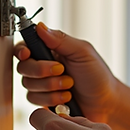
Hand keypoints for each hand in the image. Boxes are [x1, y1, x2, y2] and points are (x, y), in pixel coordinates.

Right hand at [14, 24, 129, 129]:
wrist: (106, 103)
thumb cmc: (98, 76)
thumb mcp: (82, 53)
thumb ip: (60, 40)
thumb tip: (40, 26)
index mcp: (51, 50)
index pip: (26, 46)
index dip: (22, 50)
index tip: (27, 54)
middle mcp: (44, 66)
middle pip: (23, 67)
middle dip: (42, 70)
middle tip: (62, 71)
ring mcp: (43, 84)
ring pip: (28, 84)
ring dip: (50, 86)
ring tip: (69, 85)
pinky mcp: (44, 100)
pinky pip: (34, 99)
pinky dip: (51, 99)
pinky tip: (66, 97)